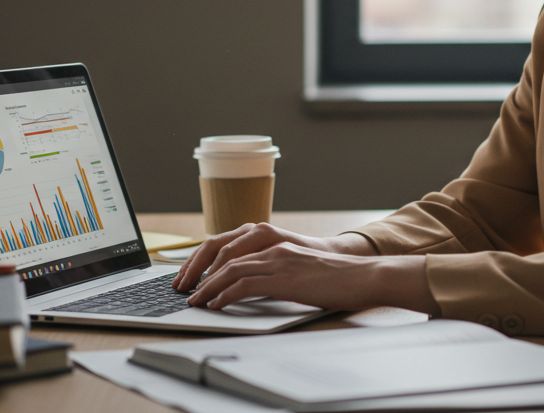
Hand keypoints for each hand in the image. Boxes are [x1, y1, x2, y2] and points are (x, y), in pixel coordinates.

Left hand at [184, 242, 437, 313]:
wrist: (362, 275)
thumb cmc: (333, 274)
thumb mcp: (296, 265)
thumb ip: (272, 268)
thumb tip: (246, 284)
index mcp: (272, 238)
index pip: (225, 242)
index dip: (202, 258)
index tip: (188, 274)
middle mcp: (271, 244)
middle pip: (220, 251)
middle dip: (196, 270)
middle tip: (181, 287)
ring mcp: (278, 259)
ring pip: (229, 268)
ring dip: (206, 285)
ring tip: (194, 300)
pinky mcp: (285, 277)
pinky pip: (246, 283)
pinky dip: (226, 294)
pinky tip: (217, 304)